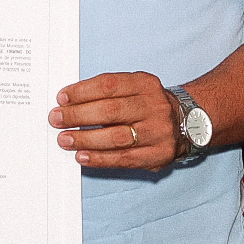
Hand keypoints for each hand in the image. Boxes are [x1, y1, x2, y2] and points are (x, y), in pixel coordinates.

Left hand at [48, 71, 178, 170]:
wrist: (187, 122)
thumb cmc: (148, 105)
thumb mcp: (135, 87)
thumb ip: (107, 92)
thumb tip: (69, 102)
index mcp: (146, 84)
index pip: (109, 85)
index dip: (82, 91)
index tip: (61, 98)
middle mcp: (155, 106)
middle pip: (110, 111)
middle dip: (78, 116)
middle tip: (56, 119)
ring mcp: (158, 132)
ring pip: (116, 137)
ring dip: (85, 139)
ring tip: (64, 139)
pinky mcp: (158, 154)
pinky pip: (124, 158)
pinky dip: (100, 159)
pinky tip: (82, 156)